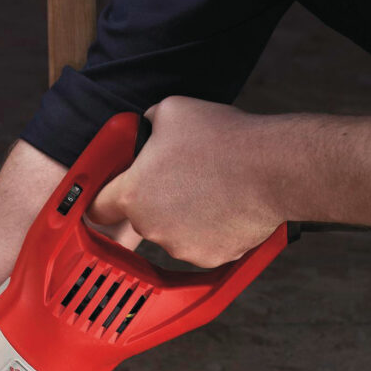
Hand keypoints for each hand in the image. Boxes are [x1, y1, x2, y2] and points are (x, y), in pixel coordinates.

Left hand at [86, 97, 285, 267]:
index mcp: (133, 194)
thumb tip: (147, 132)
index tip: (106, 200)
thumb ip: (147, 127)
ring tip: (211, 187)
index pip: (97, 207)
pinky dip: (211, 230)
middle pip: (142, 217)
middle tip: (183, 177)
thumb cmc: (223, 139)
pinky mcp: (209, 258)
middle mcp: (151, 226)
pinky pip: (202, 244)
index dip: (102, 200)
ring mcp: (180, 247)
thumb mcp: (170, 112)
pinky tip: (227, 205)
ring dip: (185, 215)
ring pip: (173, 232)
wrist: (272, 169)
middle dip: (157, 200)